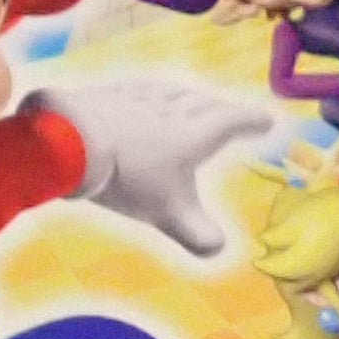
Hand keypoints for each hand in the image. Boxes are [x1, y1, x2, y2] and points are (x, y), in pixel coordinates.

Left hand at [35, 77, 267, 255]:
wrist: (71, 141)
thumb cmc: (129, 177)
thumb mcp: (167, 213)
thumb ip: (196, 234)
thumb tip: (217, 248)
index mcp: (196, 133)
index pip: (234, 121)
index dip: (252, 121)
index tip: (267, 121)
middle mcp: (173, 108)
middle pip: (205, 104)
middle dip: (221, 109)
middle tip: (230, 115)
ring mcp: (141, 97)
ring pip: (173, 93)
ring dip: (187, 98)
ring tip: (191, 102)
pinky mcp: (111, 93)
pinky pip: (140, 90)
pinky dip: (150, 95)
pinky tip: (142, 98)